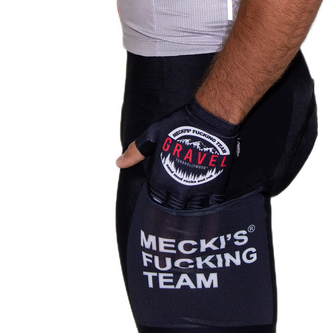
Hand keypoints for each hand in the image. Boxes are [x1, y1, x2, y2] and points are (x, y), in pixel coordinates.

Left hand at [117, 100, 239, 209]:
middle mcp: (177, 190)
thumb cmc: (179, 125)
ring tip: (191, 206)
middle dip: (175, 208)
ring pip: (192, 212)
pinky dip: (208, 206)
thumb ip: (136, 152)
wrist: (209, 120)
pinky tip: (207, 203)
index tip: (163, 197)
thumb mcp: (153, 135)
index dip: (159, 201)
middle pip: (173, 210)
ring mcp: (197, 191)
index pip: (156, 202)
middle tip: (178, 203)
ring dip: (191, 210)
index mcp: (160, 180)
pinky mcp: (215, 188)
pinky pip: (211, 206)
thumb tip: (119, 162)